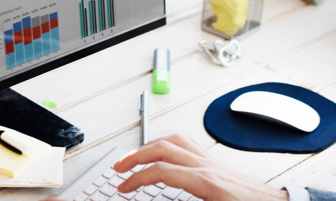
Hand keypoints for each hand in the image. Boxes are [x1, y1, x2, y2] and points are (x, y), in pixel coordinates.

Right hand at [112, 134, 288, 200]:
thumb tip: (163, 196)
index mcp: (206, 182)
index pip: (161, 171)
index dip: (136, 178)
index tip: (123, 187)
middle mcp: (208, 167)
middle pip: (163, 149)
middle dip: (136, 156)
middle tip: (118, 167)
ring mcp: (212, 162)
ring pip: (175, 141)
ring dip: (150, 145)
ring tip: (134, 156)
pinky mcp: (216, 164)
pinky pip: (188, 144)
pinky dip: (168, 144)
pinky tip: (162, 152)